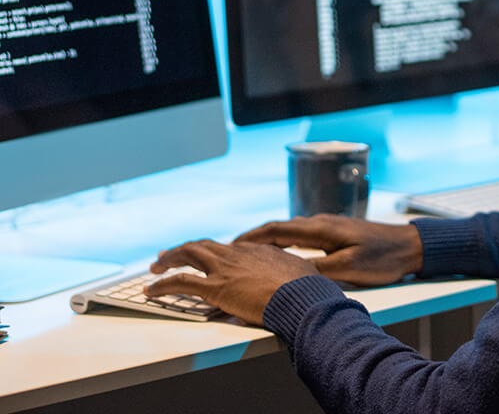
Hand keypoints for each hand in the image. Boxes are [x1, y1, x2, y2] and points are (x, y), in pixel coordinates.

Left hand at [147, 240, 318, 324]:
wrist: (302, 295)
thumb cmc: (306, 288)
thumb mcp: (299, 272)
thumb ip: (287, 274)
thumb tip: (293, 280)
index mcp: (256, 250)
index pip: (226, 247)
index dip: (210, 251)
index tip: (202, 255)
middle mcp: (237, 253)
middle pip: (203, 245)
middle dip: (182, 250)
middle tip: (167, 256)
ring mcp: (225, 268)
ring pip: (188, 255)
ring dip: (169, 260)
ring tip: (155, 267)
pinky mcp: (216, 287)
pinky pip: (180, 282)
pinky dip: (162, 285)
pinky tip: (150, 291)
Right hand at [234, 215, 423, 287]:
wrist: (409, 245)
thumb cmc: (383, 258)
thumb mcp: (350, 268)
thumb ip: (320, 271)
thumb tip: (288, 274)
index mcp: (322, 229)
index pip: (279, 229)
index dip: (253, 237)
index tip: (230, 245)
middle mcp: (322, 222)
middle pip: (280, 227)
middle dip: (254, 237)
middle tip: (229, 250)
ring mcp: (329, 226)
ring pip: (290, 230)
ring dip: (268, 239)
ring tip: (247, 252)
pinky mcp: (336, 234)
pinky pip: (302, 235)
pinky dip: (284, 242)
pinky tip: (280, 253)